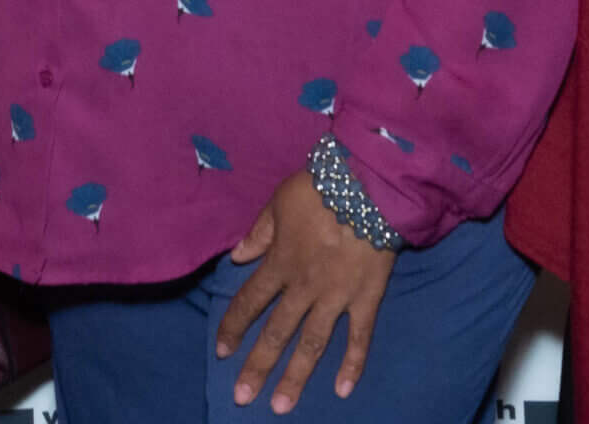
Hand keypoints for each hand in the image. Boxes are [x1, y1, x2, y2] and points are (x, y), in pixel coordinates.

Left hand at [214, 172, 396, 412]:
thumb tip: (236, 258)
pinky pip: (359, 337)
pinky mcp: (366, 299)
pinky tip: (343, 390)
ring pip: (312, 344)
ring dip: (295, 377)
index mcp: (280, 264)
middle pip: (276, 333)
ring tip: (281, 407)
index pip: (249, 302)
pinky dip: (352, 364)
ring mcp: (336, 297)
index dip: (233, 327)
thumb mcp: (278, 203)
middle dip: (257, 366)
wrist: (367, 185)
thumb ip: (259, 233)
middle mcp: (303, 288)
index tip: (221, 350)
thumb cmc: (319, 189)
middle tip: (242, 397)